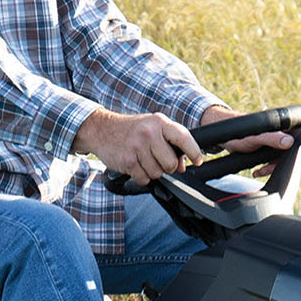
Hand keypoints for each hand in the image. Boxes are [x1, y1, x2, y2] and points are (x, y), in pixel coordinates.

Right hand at [73, 108, 202, 185]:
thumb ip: (170, 143)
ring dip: (152, 171)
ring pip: (157, 173)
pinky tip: (135, 165)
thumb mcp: (152, 128)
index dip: (194, 152)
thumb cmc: (131, 130)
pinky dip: (141, 176)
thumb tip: (182, 166)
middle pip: (171, 163)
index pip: (183, 137)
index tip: (198, 161)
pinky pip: (144, 178)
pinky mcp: (127, 160)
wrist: (101, 129)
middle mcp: (149, 133)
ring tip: (143, 160)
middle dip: (167, 167)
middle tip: (157, 160)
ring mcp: (137, 147)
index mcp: (159, 122)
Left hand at [199, 104, 300, 177]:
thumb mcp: (256, 137)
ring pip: (284, 156)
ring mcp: (276, 140)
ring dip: (274, 166)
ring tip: (260, 171)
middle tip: (270, 168)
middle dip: (286, 162)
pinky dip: (268, 167)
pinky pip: (274, 159)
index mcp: (284, 126)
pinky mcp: (269, 147)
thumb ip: (272, 138)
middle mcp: (282, 132)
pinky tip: (257, 171)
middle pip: (296, 149)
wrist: (223, 135)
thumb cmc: (239, 132)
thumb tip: (290, 142)